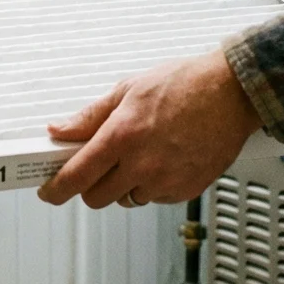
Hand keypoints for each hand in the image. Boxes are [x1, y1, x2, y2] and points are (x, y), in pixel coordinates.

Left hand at [37, 50, 262, 207]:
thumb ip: (90, 116)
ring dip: (124, 185)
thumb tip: (60, 130)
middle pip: (97, 197)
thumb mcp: (128, 90)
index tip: (49, 192)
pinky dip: (152, 186)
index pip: (76, 177)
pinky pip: (156, 199)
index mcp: (122, 136)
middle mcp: (142, 164)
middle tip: (99, 165)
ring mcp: (165, 181)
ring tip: (140, 155)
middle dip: (91, 185)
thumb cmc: (185, 84)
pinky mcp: (186, 190)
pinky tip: (163, 160)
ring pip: (127, 199)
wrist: (233, 93)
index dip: (56, 190)